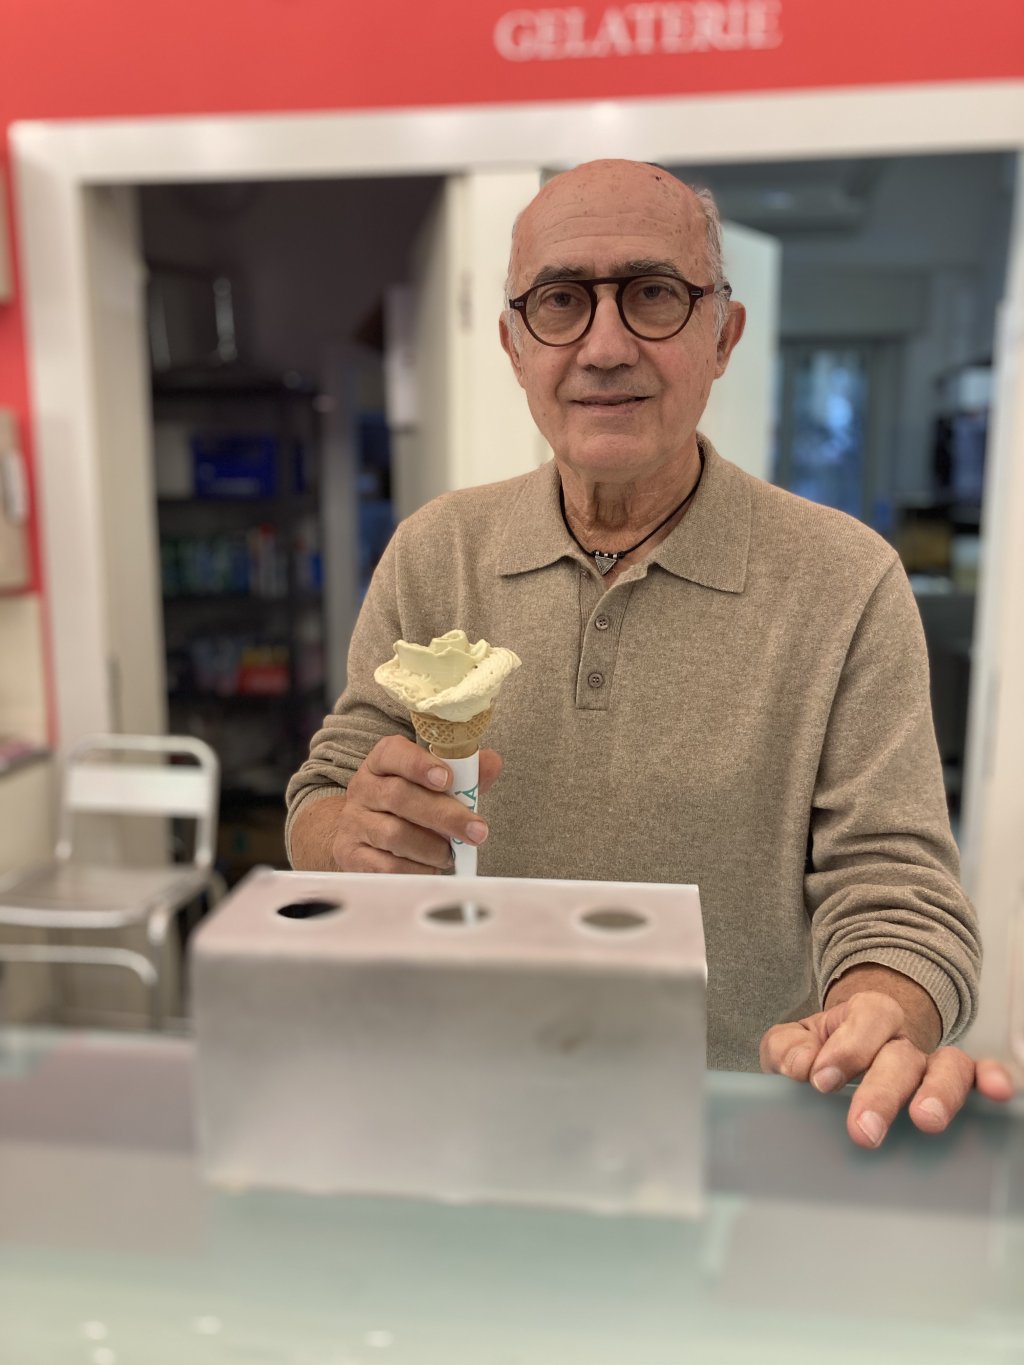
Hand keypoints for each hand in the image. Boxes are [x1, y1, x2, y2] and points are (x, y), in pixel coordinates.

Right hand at [331, 735, 502, 873]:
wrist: (359, 833)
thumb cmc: (407, 804)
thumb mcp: (432, 783)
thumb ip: (464, 773)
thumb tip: (492, 763)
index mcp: (382, 762)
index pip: (393, 753)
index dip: (419, 764)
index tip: (447, 778)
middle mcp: (364, 788)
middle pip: (400, 797)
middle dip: (444, 815)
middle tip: (476, 831)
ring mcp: (354, 822)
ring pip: (393, 834)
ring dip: (431, 847)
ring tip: (451, 854)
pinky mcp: (351, 854)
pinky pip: (385, 866)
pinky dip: (415, 869)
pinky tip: (431, 868)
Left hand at [760, 988, 1014, 1149]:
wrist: (844, 1057)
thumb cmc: (817, 1053)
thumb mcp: (791, 1044)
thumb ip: (787, 1049)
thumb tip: (802, 1065)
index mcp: (865, 1017)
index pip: (867, 1017)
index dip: (848, 1048)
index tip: (821, 1081)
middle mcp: (904, 1038)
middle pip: (902, 1054)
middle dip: (883, 1092)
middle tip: (863, 1129)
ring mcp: (932, 1062)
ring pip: (949, 1066)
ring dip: (939, 1093)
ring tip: (925, 1121)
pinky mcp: (956, 1088)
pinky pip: (981, 1077)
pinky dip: (993, 1081)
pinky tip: (998, 1095)